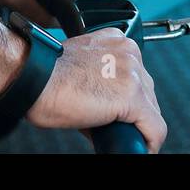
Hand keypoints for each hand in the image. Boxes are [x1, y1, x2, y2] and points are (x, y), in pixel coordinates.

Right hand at [27, 30, 165, 152]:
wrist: (34, 79)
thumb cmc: (44, 74)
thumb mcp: (78, 63)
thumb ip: (99, 75)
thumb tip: (107, 105)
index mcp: (115, 40)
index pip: (136, 74)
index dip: (128, 97)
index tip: (118, 110)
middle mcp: (128, 52)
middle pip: (147, 91)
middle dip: (134, 111)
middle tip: (113, 125)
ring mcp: (132, 74)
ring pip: (152, 110)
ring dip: (137, 125)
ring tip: (117, 134)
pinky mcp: (132, 98)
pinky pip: (155, 128)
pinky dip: (149, 143)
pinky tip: (140, 149)